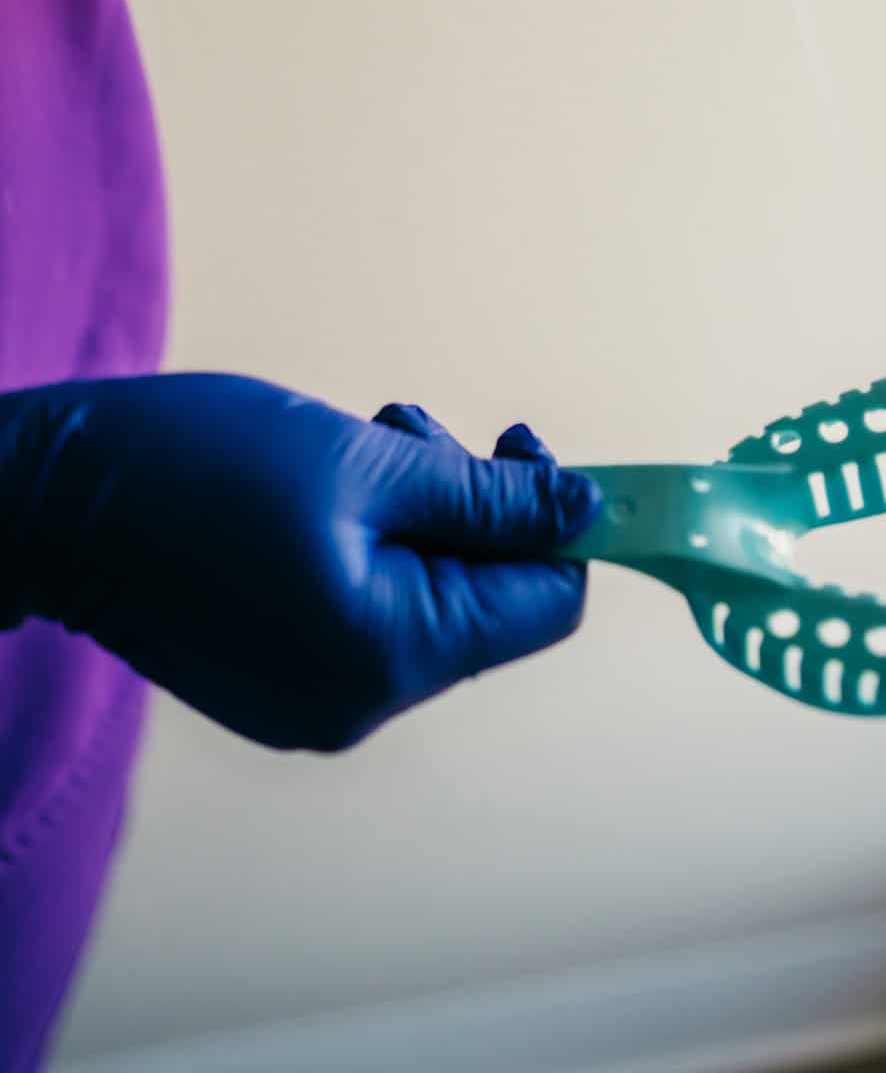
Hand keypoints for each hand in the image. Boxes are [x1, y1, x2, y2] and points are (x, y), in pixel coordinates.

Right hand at [0, 377, 599, 750]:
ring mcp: (312, 703)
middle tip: (415, 427)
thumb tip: (587, 508)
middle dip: (476, 506)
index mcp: (391, 654)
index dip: (559, 522)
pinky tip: (325, 485)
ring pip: (427, 600)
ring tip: (362, 440)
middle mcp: (360, 703)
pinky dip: (371, 545)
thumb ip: (490, 497)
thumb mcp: (368, 460)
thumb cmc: (201, 464)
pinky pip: (368, 614)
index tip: (527, 442)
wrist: (49, 500)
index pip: (547, 604)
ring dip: (421, 512)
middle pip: (486, 604)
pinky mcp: (275, 682)